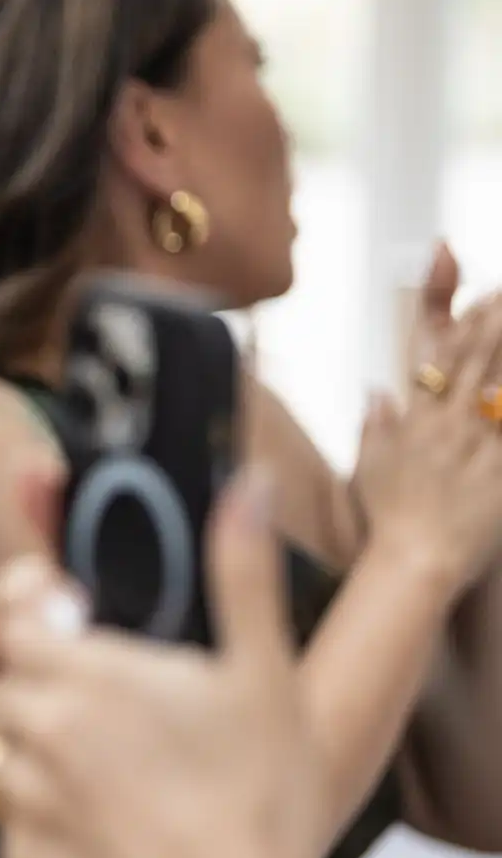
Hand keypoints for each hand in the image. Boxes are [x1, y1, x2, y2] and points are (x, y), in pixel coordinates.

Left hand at [0, 471, 322, 857]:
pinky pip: (4, 819)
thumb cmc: (256, 805)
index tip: (52, 605)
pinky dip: (33, 813)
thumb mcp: (265, 678)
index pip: (8, 606)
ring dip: (21, 741)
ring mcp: (18, 797)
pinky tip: (92, 822)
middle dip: (20, 670)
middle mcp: (35, 727)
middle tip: (80, 686)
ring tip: (92, 758)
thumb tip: (247, 487)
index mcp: (84, 670)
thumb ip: (242, 575)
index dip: (23, 599)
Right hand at [352, 285, 501, 594]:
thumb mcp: (368, 468)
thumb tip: (377, 393)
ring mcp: (480, 447)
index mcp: (416, 422)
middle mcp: (449, 426)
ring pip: (501, 390)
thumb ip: (375, 426)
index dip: (465, 322)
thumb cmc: (390, 518)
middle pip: (479, 361)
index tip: (485, 297)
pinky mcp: (501, 470)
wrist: (417, 560)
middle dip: (498, 325)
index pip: (442, 359)